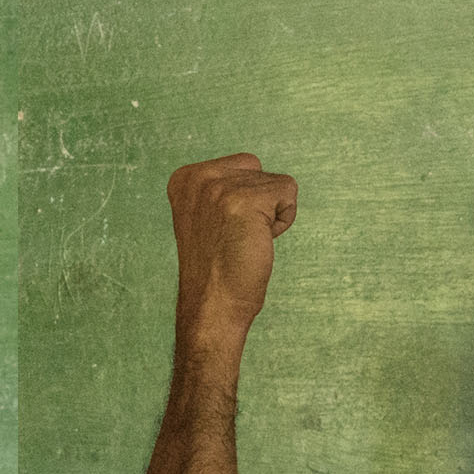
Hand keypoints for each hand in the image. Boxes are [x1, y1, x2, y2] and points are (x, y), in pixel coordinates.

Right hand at [166, 154, 297, 350]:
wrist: (212, 307)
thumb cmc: (215, 268)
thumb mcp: (207, 215)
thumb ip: (221, 187)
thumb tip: (252, 171)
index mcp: (185, 179)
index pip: (241, 165)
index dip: (241, 198)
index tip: (221, 229)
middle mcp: (198, 178)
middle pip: (256, 169)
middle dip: (257, 202)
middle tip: (234, 236)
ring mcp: (219, 188)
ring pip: (274, 182)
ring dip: (269, 215)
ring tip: (243, 241)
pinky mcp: (245, 199)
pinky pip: (288, 191)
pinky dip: (283, 220)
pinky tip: (258, 241)